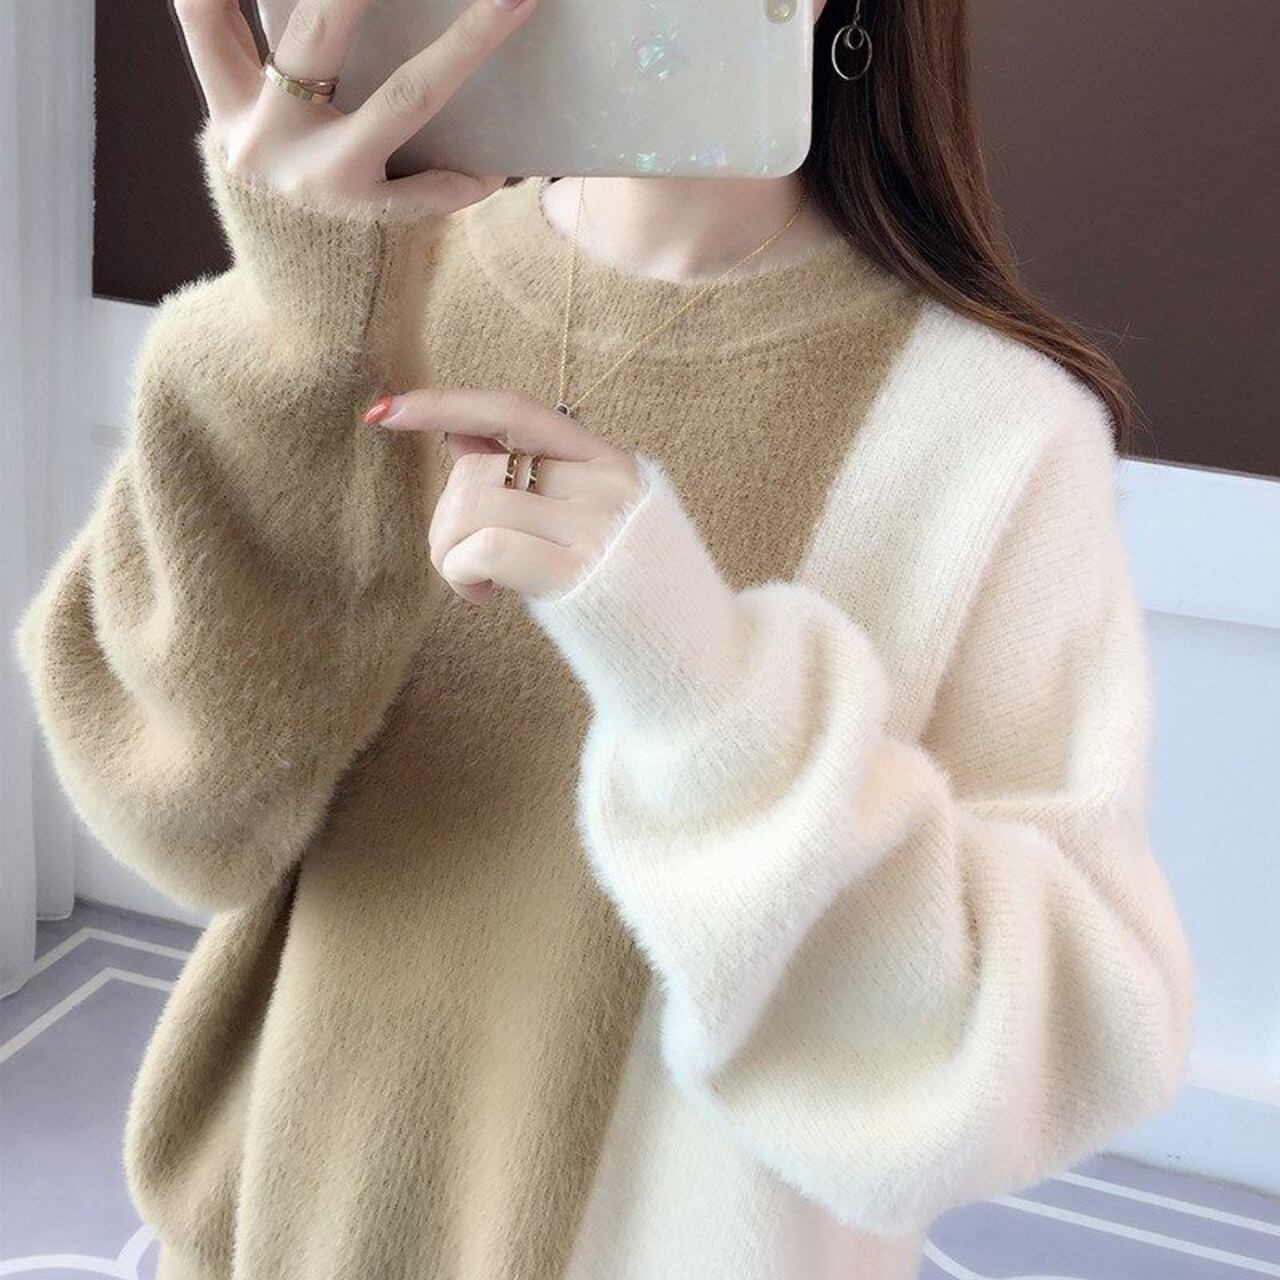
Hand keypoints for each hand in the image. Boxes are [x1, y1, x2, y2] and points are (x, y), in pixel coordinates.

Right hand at [171, 0, 538, 211]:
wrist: (303, 338)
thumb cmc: (295, 233)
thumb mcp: (262, 158)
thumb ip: (274, 96)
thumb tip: (336, 19)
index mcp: (233, 112)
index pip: (204, 15)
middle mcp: (270, 140)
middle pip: (316, 27)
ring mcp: (327, 183)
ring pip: (408, 95)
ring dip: (469, 41)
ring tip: (517, 1)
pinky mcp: (378, 223)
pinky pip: (441, 185)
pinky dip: (470, 174)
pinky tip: (492, 169)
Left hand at [363, 389, 646, 605]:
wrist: (698, 665)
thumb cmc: (634, 601)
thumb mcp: (589, 526)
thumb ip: (529, 482)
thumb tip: (457, 437)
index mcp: (612, 463)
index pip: (515, 411)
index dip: (445, 405)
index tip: (381, 411)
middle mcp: (608, 484)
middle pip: (480, 468)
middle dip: (447, 518)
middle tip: (464, 566)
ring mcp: (596, 527)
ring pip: (473, 505)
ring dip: (449, 550)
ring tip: (477, 585)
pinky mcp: (578, 574)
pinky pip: (485, 548)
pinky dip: (462, 572)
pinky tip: (482, 598)